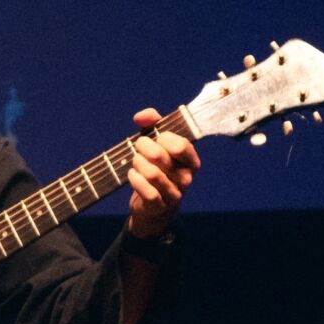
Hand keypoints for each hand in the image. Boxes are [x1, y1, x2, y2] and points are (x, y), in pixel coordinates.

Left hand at [124, 107, 199, 237]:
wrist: (153, 207)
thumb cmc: (157, 169)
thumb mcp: (158, 143)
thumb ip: (152, 124)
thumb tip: (140, 116)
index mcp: (191, 161)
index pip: (181, 145)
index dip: (163, 137)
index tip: (155, 136)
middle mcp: (186, 178)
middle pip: (161, 157)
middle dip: (144, 147)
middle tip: (139, 146)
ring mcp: (174, 193)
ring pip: (152, 174)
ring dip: (137, 163)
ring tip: (135, 160)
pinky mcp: (160, 206)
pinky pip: (147, 190)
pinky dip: (135, 179)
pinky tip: (132, 174)